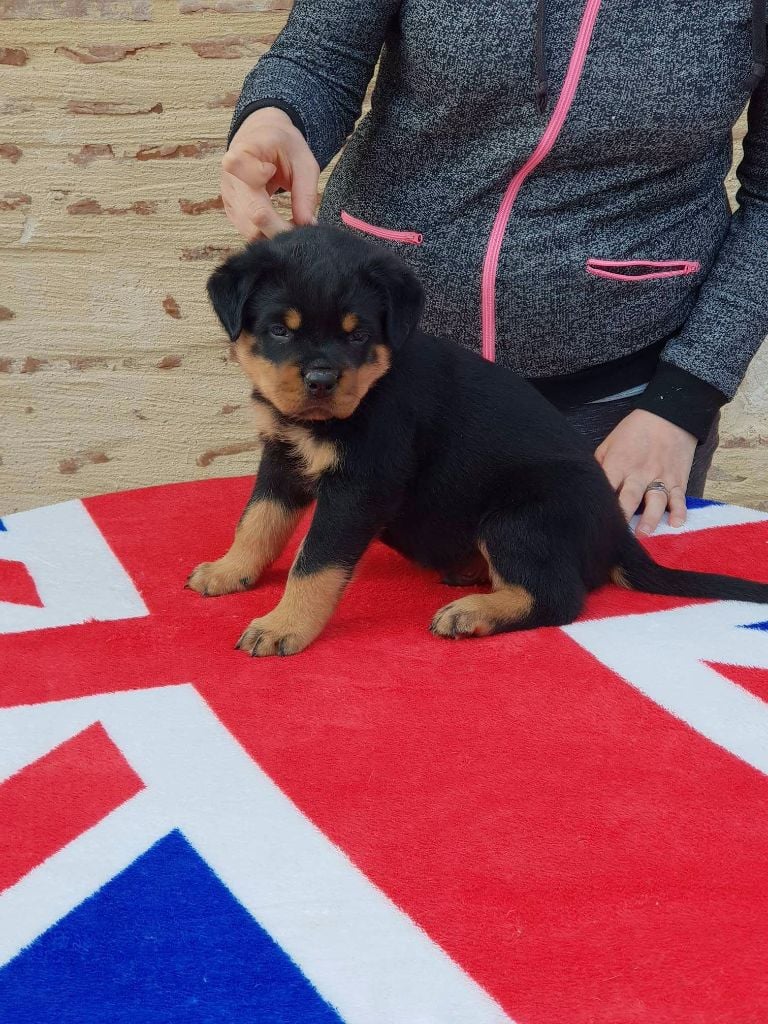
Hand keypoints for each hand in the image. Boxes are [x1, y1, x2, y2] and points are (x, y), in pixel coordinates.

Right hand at [221, 106, 319, 239]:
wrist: (260, 135)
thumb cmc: (283, 145)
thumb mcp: (303, 161)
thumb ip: (307, 193)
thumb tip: (308, 226)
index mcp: (245, 153)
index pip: (253, 184)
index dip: (276, 197)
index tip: (291, 202)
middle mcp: (230, 177)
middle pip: (254, 217)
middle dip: (282, 230)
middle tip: (304, 230)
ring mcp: (228, 196)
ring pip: (250, 231)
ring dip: (275, 234)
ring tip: (293, 223)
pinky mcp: (231, 210)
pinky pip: (248, 231)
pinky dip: (267, 234)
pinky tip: (281, 223)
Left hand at [595, 409, 697, 534]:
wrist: (670, 415)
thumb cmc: (634, 431)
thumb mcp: (610, 443)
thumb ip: (599, 465)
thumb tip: (587, 485)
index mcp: (618, 463)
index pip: (607, 486)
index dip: (600, 503)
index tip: (593, 520)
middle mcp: (639, 472)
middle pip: (629, 496)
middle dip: (623, 515)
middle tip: (616, 534)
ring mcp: (660, 477)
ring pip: (655, 500)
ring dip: (650, 518)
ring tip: (644, 534)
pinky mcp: (677, 480)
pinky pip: (679, 498)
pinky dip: (679, 511)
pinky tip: (676, 523)